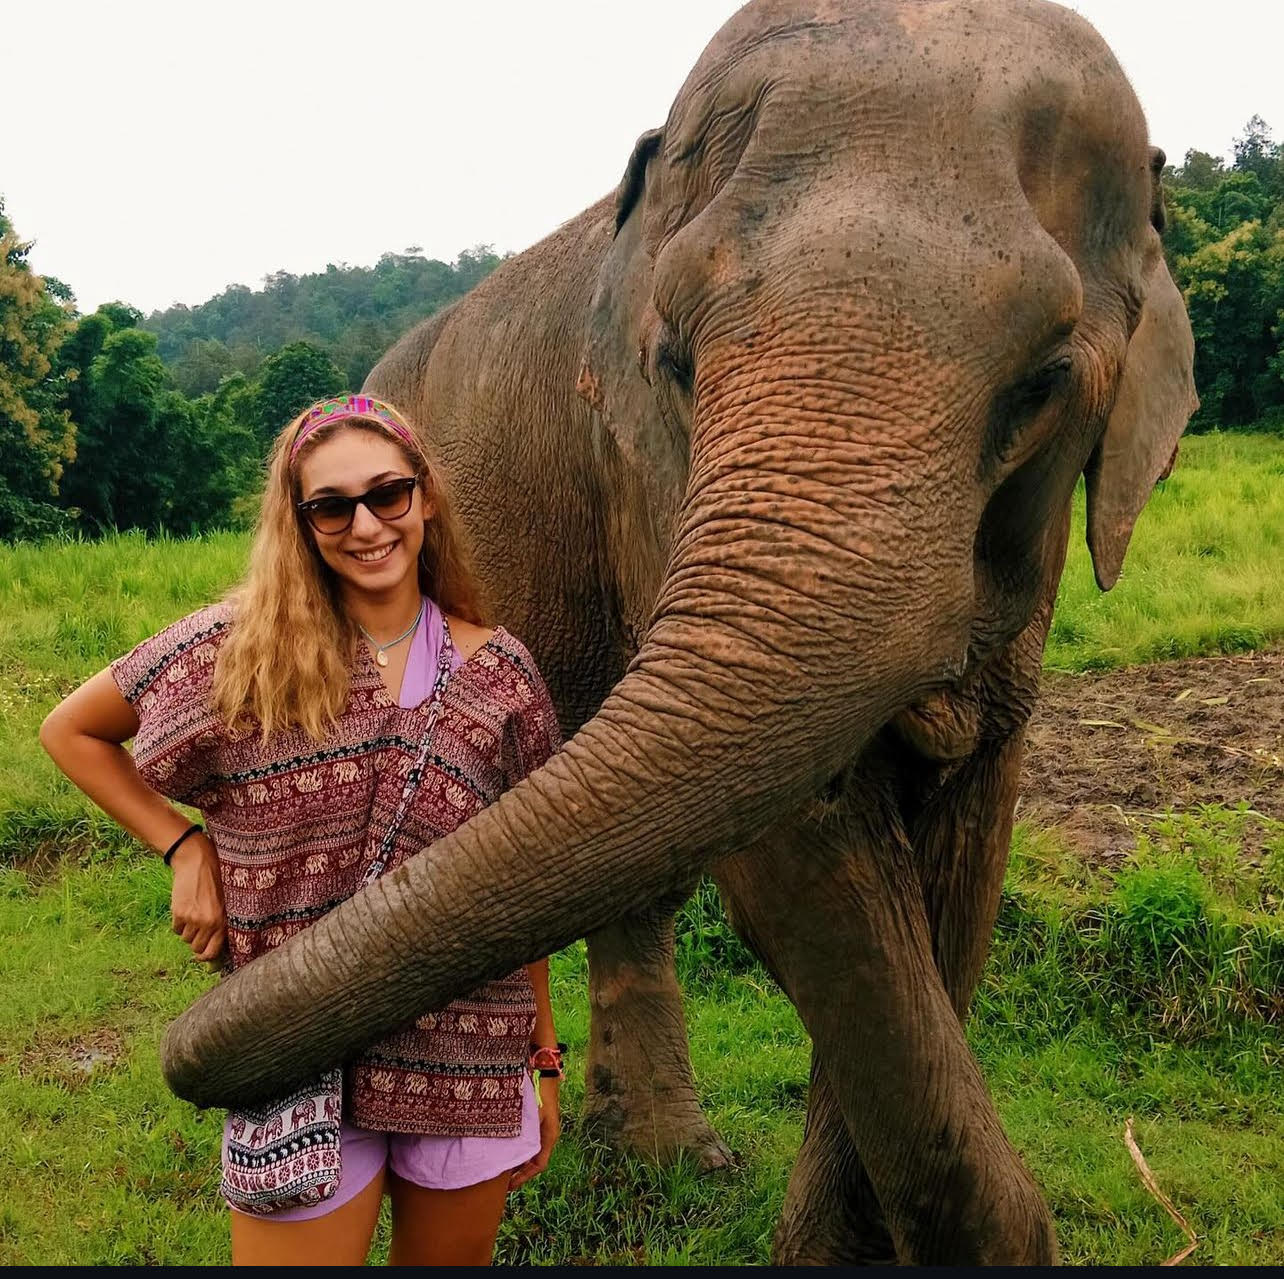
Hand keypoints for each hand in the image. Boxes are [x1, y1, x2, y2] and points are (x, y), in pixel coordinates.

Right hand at [169, 834, 225, 962]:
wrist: (197, 861)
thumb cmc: (216, 880)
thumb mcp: (227, 902)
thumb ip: (223, 923)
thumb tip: (218, 948)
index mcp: (223, 921)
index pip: (213, 952)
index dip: (206, 957)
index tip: (203, 955)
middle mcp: (208, 922)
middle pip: (196, 947)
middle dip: (197, 941)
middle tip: (199, 929)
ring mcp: (192, 918)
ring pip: (185, 939)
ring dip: (188, 931)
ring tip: (195, 914)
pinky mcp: (178, 912)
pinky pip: (176, 929)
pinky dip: (179, 924)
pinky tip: (186, 909)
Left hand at [508, 1076, 560, 1189]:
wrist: (546, 1078)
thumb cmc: (539, 1095)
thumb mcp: (531, 1115)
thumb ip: (523, 1132)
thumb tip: (508, 1151)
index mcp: (549, 1138)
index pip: (538, 1166)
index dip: (524, 1177)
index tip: (510, 1186)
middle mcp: (547, 1137)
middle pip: (534, 1162)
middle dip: (520, 1174)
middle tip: (504, 1184)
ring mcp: (543, 1131)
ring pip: (531, 1153)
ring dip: (519, 1162)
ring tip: (502, 1171)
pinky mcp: (538, 1125)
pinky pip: (529, 1144)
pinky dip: (519, 1150)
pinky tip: (507, 1151)